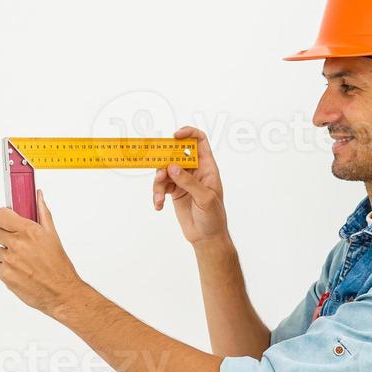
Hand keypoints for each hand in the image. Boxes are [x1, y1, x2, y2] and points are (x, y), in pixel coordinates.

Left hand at [0, 189, 85, 315]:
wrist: (61, 292)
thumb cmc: (59, 266)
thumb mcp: (52, 235)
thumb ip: (42, 213)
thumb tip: (38, 196)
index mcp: (28, 231)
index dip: (1, 217)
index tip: (6, 220)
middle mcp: (17, 244)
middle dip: (5, 236)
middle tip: (19, 243)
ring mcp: (9, 260)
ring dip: (7, 254)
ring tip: (24, 262)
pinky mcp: (5, 275)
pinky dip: (6, 269)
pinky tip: (21, 272)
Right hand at [152, 126, 227, 245]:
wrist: (207, 237)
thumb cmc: (214, 217)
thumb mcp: (204, 198)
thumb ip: (189, 182)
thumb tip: (172, 167)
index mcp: (207, 167)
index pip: (199, 141)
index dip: (188, 134)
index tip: (175, 136)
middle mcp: (195, 171)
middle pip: (176, 154)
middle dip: (165, 161)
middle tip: (160, 173)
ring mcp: (183, 180)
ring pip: (165, 171)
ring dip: (159, 184)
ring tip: (160, 198)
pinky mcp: (175, 191)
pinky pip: (161, 186)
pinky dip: (157, 195)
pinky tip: (158, 205)